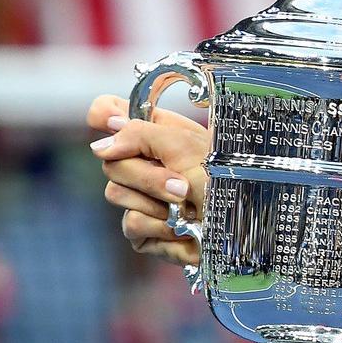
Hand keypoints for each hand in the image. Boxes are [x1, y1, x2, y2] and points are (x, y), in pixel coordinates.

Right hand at [86, 95, 208, 265]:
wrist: (242, 226)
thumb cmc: (225, 181)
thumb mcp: (186, 147)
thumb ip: (141, 135)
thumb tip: (99, 146)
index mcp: (157, 131)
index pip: (109, 112)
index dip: (103, 115)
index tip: (111, 124)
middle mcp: (144, 161)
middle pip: (109, 160)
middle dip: (147, 177)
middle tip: (182, 186)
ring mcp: (140, 196)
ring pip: (115, 193)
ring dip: (157, 203)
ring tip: (189, 209)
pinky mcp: (142, 229)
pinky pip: (131, 224)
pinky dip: (161, 228)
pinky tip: (183, 229)